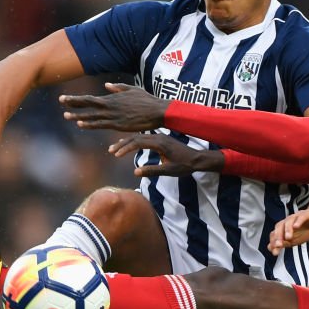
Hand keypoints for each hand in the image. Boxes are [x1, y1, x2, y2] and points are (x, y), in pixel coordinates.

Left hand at [60, 83, 167, 130]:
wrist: (157, 111)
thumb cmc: (147, 100)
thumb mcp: (132, 90)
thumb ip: (118, 88)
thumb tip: (106, 86)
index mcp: (112, 98)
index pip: (90, 98)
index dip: (76, 99)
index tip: (64, 99)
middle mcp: (110, 106)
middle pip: (88, 104)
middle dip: (73, 103)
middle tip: (61, 101)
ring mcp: (113, 115)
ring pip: (92, 115)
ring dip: (78, 116)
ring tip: (66, 116)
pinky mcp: (119, 124)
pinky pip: (101, 124)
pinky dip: (90, 123)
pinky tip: (81, 124)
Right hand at [108, 133, 223, 176]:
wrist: (197, 159)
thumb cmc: (184, 166)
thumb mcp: (168, 171)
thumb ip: (152, 170)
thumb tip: (135, 172)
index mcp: (159, 143)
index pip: (138, 142)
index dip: (125, 148)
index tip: (116, 155)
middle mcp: (158, 137)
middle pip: (136, 138)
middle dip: (122, 144)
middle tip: (110, 151)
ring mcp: (159, 137)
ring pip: (139, 137)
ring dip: (126, 142)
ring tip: (115, 148)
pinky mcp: (161, 139)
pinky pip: (144, 138)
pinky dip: (134, 141)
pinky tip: (128, 144)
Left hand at [268, 207, 308, 255]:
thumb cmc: (307, 229)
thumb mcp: (295, 240)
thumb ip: (283, 243)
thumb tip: (271, 248)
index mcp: (284, 227)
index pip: (275, 233)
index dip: (273, 242)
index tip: (274, 252)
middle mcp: (289, 221)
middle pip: (280, 226)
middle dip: (278, 236)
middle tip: (278, 245)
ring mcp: (297, 216)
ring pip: (289, 221)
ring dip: (288, 229)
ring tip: (288, 238)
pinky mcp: (307, 214)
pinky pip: (302, 216)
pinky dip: (298, 221)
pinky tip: (296, 226)